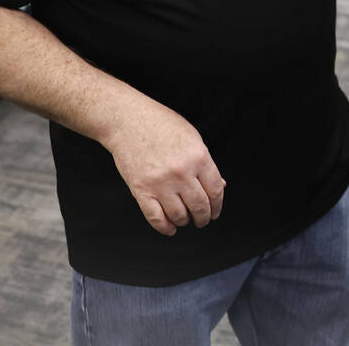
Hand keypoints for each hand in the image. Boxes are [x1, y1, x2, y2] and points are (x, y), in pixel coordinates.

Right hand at [103, 99, 226, 235]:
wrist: (128, 121)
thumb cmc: (161, 124)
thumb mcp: (192, 138)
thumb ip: (205, 163)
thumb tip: (219, 186)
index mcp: (198, 157)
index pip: (215, 190)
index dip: (217, 205)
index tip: (215, 211)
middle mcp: (182, 173)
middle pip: (200, 206)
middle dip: (203, 218)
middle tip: (203, 220)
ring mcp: (161, 183)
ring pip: (180, 215)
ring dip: (185, 221)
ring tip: (186, 219)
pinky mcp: (141, 191)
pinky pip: (156, 218)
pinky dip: (165, 227)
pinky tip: (170, 227)